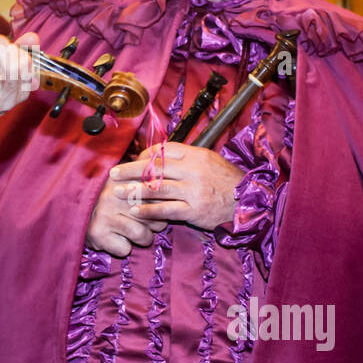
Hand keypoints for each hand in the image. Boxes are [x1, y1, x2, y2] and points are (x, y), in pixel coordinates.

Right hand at [85, 168, 167, 257]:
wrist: (69, 205)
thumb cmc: (104, 194)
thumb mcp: (122, 179)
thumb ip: (143, 176)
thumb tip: (165, 171)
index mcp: (126, 179)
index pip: (158, 195)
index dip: (161, 206)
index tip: (156, 208)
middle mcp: (116, 195)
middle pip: (154, 217)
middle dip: (155, 224)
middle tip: (147, 223)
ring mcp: (106, 214)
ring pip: (142, 235)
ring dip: (143, 239)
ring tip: (138, 234)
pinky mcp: (98, 233)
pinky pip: (125, 249)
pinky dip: (124, 248)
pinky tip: (117, 240)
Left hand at [109, 142, 244, 230]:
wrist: (248, 202)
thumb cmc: (227, 181)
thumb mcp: (209, 160)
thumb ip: (186, 157)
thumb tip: (160, 153)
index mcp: (195, 155)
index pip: (163, 151)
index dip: (144, 156)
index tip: (134, 161)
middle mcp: (192, 170)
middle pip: (154, 168)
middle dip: (130, 170)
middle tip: (113, 174)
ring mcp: (193, 191)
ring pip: (156, 189)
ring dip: (133, 191)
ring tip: (118, 193)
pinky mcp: (193, 210)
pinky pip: (165, 210)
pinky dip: (148, 211)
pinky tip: (135, 212)